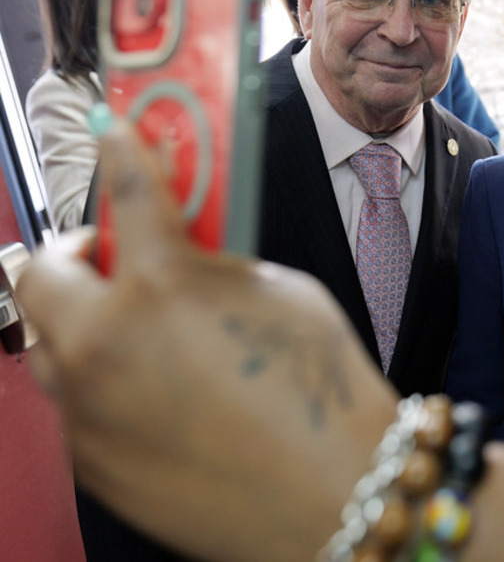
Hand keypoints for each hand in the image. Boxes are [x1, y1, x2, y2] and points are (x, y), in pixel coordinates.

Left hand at [17, 121, 397, 560]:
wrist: (336, 495)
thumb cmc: (323, 402)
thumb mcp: (281, 296)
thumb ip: (217, 265)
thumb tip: (188, 255)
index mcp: (160, 287)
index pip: (129, 192)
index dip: (122, 152)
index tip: (116, 137)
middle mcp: (104, 345)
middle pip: (38, 272)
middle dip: (69, 252)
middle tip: (105, 251)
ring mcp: (88, 409)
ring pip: (44, 343)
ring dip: (75, 318)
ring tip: (125, 322)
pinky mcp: (90, 462)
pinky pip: (74, 403)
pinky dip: (100, 381)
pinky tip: (152, 388)